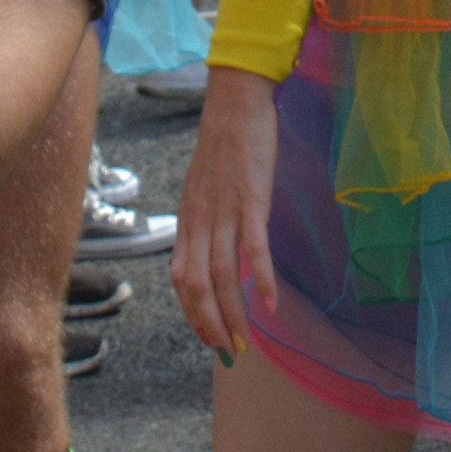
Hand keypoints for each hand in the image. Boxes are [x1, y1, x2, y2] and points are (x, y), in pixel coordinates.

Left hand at [169, 67, 281, 360]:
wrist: (235, 101)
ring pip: (220, 272)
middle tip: (229, 351)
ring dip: (232, 311)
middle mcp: (201, 219)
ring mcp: (225, 210)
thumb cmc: (225, 145)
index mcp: (189, 219)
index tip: (209, 338)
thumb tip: (211, 255)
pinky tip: (269, 303)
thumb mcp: (205, 188)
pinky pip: (252, 245)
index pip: (181, 278)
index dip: (192, 313)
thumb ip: (206, 221)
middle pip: (197, 284)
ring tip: (246, 340)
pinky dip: (258, 277)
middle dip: (211, 323)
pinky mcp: (251, 198)